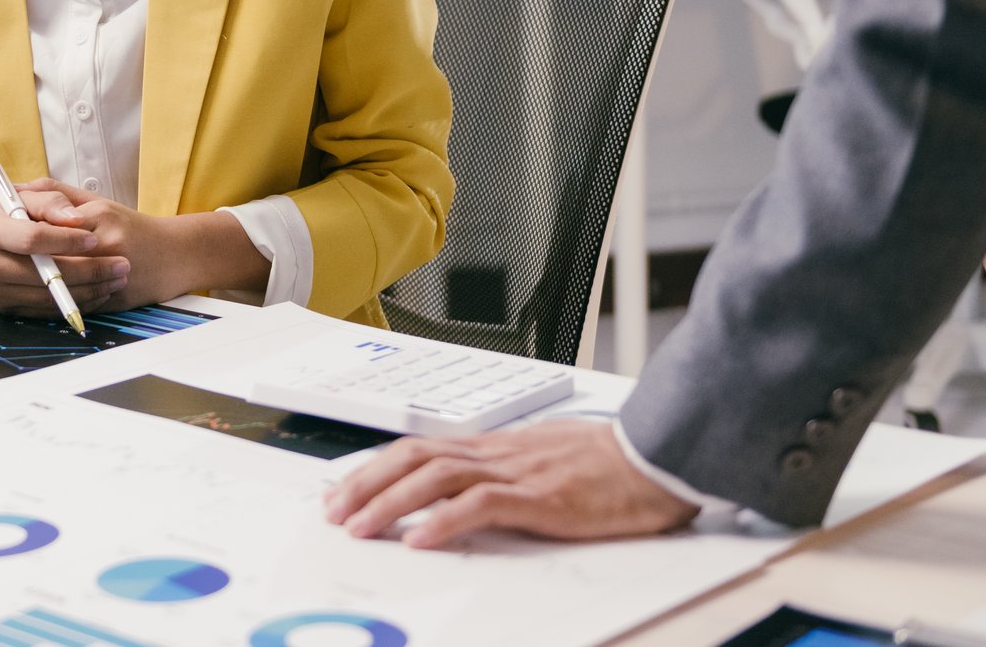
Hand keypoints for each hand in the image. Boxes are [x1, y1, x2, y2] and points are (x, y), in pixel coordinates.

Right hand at [0, 200, 127, 317]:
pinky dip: (76, 303)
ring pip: (50, 297)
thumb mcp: (18, 198)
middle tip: (122, 265)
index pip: (32, 239)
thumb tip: (78, 218)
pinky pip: (47, 311)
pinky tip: (99, 292)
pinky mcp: (5, 310)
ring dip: (90, 291)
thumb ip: (50, 200)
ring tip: (116, 279)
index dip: (66, 240)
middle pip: (45, 274)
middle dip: (90, 271)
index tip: (95, 239)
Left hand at [19, 181, 199, 310]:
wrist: (176, 255)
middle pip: (49, 260)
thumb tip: (14, 190)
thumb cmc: (131, 225)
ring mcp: (111, 275)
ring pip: (60, 286)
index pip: (46, 228)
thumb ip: (54, 194)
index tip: (6, 239)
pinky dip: (54, 305)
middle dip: (22, 265)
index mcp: (98, 216)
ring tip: (14, 283)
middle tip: (2, 266)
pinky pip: (75, 305)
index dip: (24, 238)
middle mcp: (107, 244)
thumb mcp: (96, 200)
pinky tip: (38, 298)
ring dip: (34, 288)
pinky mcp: (114, 301)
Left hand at [322, 420, 697, 548]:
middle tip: (332, 510)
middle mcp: (494, 452)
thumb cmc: (606, 464)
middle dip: (365, 482)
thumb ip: (503, 474)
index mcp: (492, 446)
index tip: (343, 490)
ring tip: (358, 526)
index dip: (375, 467)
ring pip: (434, 477)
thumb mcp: (541, 462)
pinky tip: (418, 539)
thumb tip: (467, 494)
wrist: (653, 456)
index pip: (419, 448)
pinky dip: (442, 522)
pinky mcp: (538, 497)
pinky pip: (479, 505)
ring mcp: (514, 471)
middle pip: (413, 456)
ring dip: (389, 502)